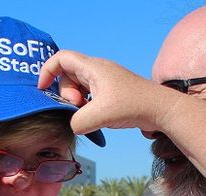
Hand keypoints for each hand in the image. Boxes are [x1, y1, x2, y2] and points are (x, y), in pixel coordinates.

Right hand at [38, 50, 179, 135]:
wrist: (161, 110)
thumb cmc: (134, 106)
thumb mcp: (100, 116)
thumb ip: (78, 121)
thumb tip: (72, 125)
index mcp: (93, 68)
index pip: (62, 59)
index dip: (48, 71)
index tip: (43, 90)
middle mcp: (98, 71)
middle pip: (68, 76)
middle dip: (66, 94)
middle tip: (78, 108)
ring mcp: (106, 82)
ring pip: (79, 88)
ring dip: (77, 103)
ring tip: (88, 115)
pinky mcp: (112, 93)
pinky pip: (90, 96)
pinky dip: (87, 107)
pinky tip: (96, 119)